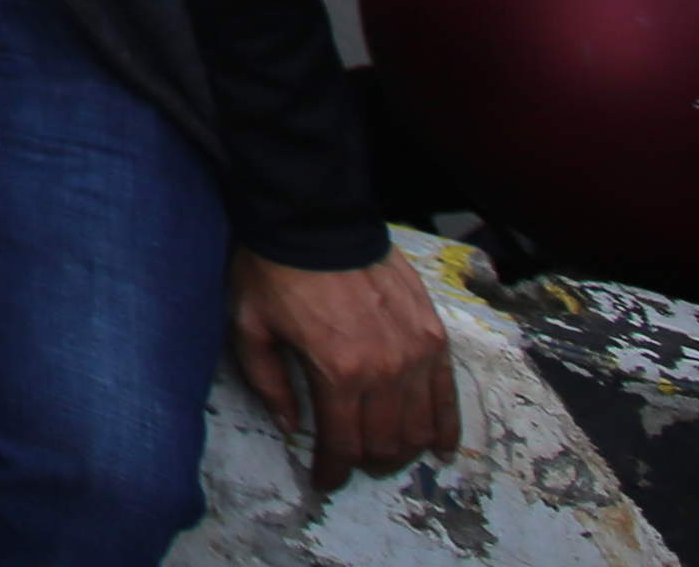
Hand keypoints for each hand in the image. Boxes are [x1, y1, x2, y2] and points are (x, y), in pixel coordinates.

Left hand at [230, 248, 458, 490]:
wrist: (315, 219)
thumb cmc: (276, 271)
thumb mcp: (250, 327)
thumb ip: (269, 383)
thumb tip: (290, 427)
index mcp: (337, 373)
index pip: (342, 444)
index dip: (332, 470)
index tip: (325, 479)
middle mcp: (384, 371)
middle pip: (385, 443)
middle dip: (367, 462)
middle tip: (352, 461)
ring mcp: (415, 354)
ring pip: (419, 427)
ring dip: (404, 450)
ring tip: (386, 454)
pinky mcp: (434, 336)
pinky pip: (448, 395)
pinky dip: (446, 427)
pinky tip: (439, 447)